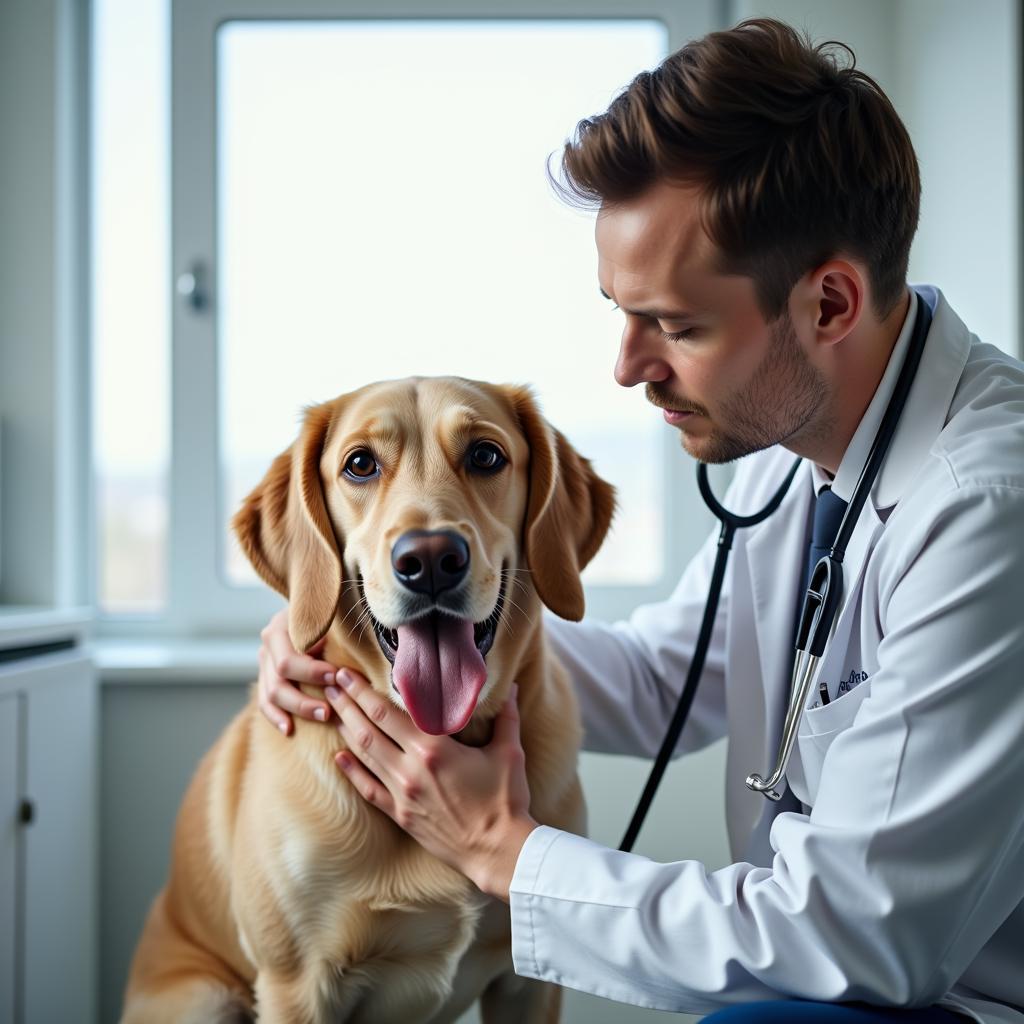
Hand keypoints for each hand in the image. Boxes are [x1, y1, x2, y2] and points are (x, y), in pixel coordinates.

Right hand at [258, 607, 338, 734]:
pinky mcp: (266, 675)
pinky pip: (265, 702)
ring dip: (296, 709)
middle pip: (278, 679)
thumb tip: (348, 656)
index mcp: (282, 625)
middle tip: (329, 709)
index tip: (335, 677)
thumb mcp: (331, 614)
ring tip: (323, 716)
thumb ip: (335, 631)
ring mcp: (265, 660)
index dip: (311, 671)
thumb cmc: (332, 611)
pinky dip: (276, 716)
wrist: (318, 604)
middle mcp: (269, 642)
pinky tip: (289, 730)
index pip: (289, 658)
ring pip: (271, 694)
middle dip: (304, 697)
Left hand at [325, 670, 537, 901]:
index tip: (346, 674)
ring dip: (345, 730)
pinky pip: (369, 790)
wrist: (497, 851)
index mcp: (434, 749)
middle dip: (347, 703)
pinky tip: (339, 757)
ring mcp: (402, 794)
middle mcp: (410, 769)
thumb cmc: (505, 801)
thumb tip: (512, 688)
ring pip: (364, 755)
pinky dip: (352, 772)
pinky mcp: (401, 815)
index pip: (387, 712)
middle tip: (329, 682)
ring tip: (330, 710)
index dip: (362, 691)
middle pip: (368, 729)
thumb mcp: (509, 753)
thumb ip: (506, 717)